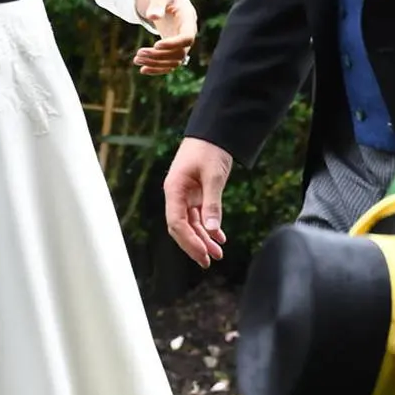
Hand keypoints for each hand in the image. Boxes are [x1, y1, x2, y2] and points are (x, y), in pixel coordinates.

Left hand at [133, 0, 197, 75]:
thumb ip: (158, 3)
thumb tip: (152, 17)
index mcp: (188, 19)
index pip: (187, 37)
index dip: (173, 44)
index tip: (156, 45)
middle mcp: (188, 33)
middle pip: (179, 53)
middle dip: (159, 56)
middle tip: (139, 54)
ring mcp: (181, 42)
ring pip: (174, 61)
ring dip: (155, 64)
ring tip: (136, 59)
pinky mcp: (172, 47)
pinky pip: (169, 63)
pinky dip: (157, 68)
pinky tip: (143, 69)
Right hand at [163, 136, 231, 268]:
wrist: (214, 132)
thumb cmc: (209, 149)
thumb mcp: (213, 176)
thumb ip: (212, 202)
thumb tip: (212, 229)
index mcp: (174, 190)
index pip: (176, 223)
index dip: (188, 241)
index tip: (202, 254)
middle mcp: (177, 195)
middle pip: (181, 227)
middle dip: (194, 245)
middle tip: (208, 261)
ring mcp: (186, 195)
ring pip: (191, 224)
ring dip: (204, 239)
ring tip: (218, 254)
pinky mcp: (196, 194)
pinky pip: (200, 216)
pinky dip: (209, 227)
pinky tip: (220, 238)